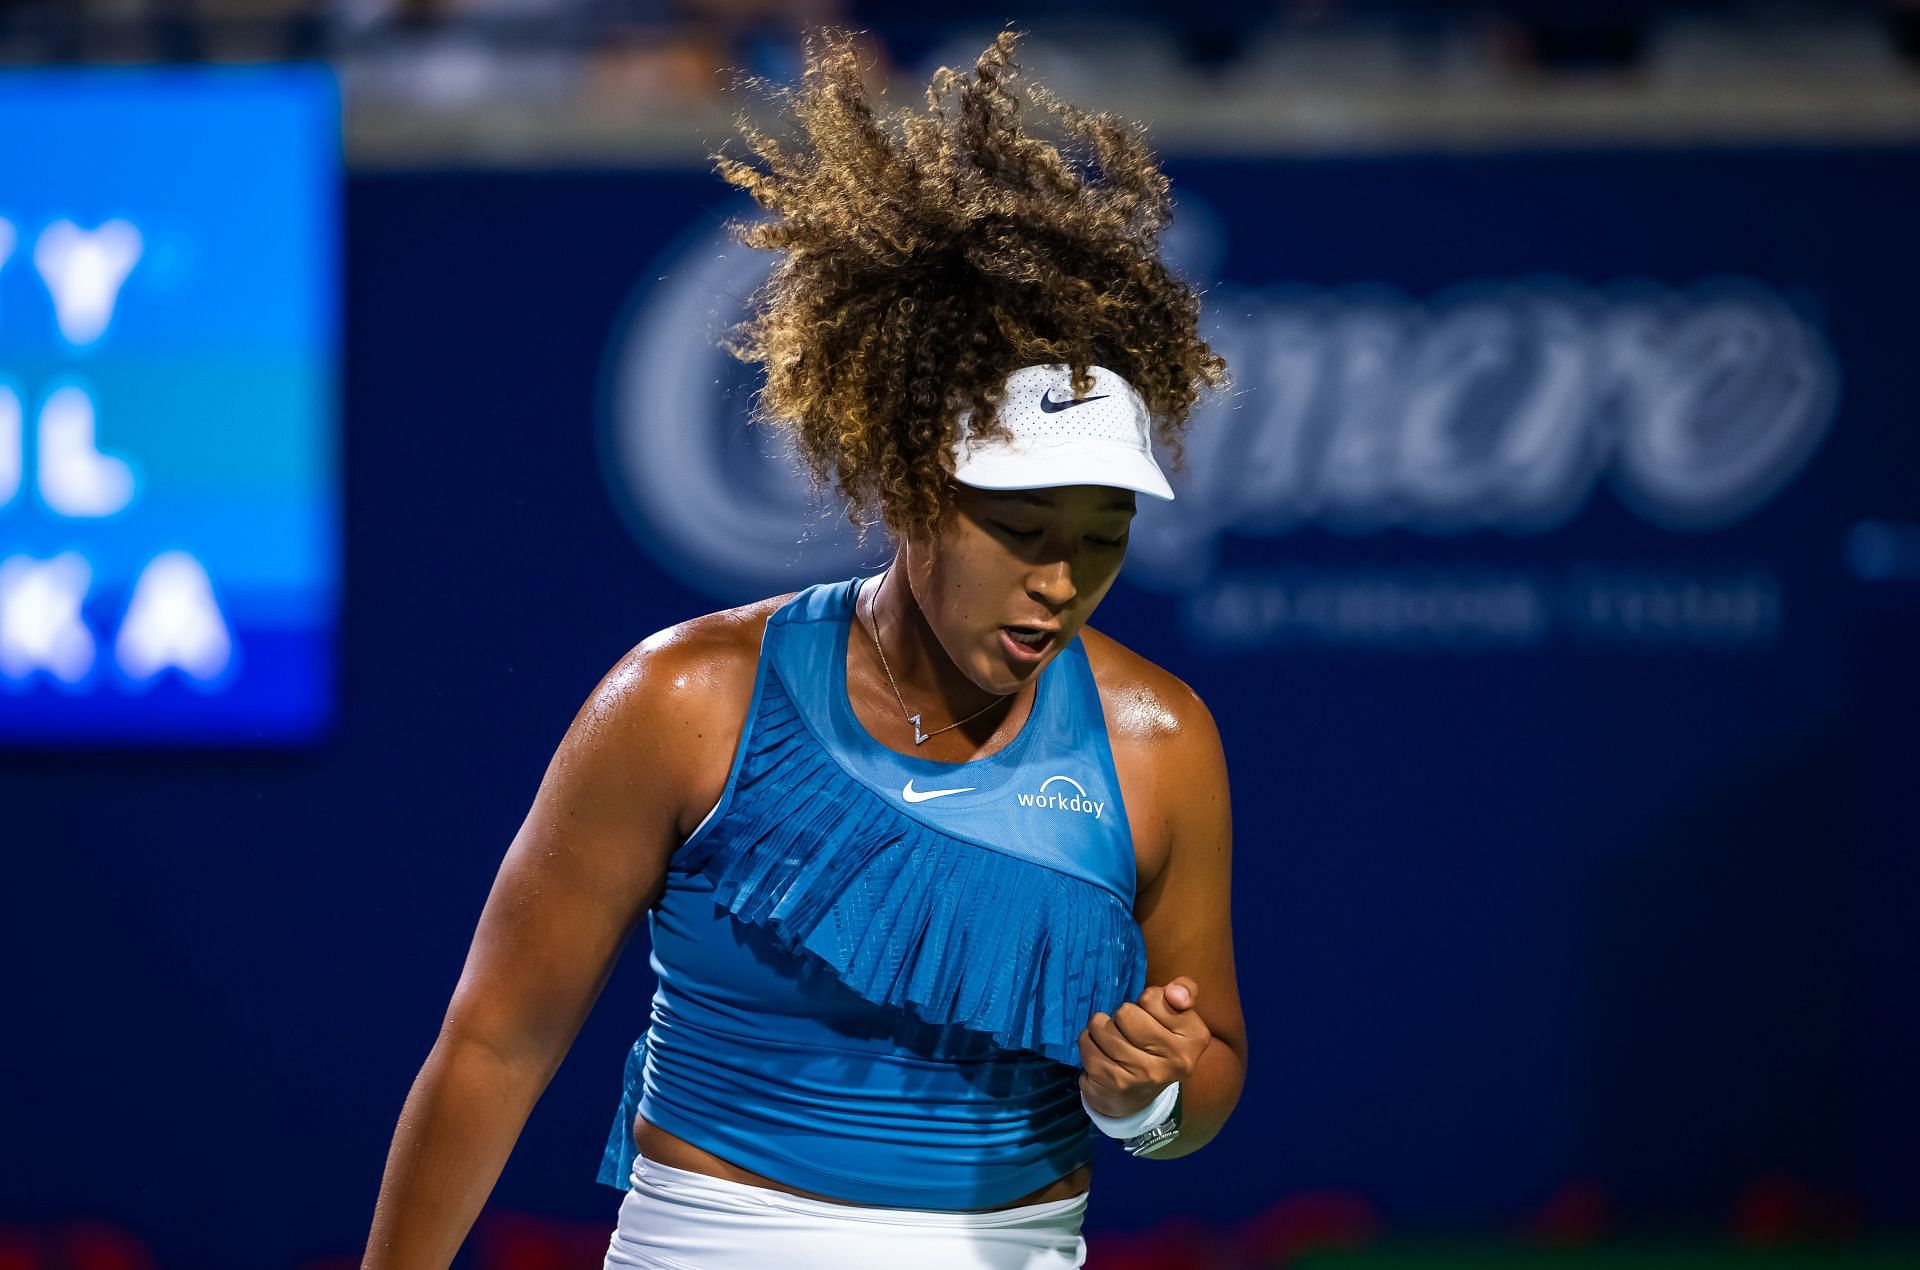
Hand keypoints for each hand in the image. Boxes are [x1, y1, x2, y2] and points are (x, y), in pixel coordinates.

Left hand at [1077, 976, 1211, 1119]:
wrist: (1139, 1098)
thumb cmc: (1159, 1043)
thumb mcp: (1179, 1015)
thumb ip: (1184, 991)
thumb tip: (1175, 992)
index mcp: (1195, 1038)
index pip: (1151, 998)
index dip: (1145, 1002)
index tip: (1152, 1018)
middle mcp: (1174, 1060)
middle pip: (1125, 1013)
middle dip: (1122, 1016)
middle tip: (1130, 1030)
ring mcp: (1143, 1075)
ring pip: (1102, 1026)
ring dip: (1101, 1028)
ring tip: (1113, 1040)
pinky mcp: (1114, 1083)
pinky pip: (1086, 1042)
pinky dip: (1088, 1041)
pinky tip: (1100, 1052)